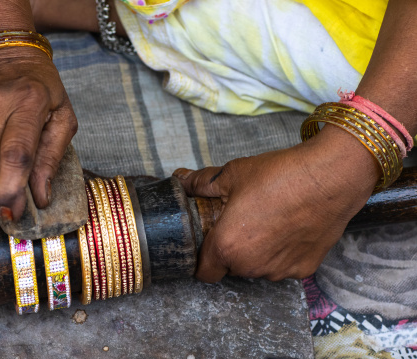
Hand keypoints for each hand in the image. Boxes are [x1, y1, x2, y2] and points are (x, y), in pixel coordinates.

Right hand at [0, 47, 77, 220]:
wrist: (0, 53)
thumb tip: (41, 197)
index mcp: (28, 101)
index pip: (16, 155)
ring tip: (0, 167)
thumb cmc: (39, 89)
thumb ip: (52, 158)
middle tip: (5, 205)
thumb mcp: (62, 117)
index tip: (15, 214)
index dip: (13, 191)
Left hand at [174, 125, 379, 281]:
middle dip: (231, 249)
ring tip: (266, 221)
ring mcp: (280, 271)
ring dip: (256, 253)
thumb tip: (181, 180)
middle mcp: (251, 266)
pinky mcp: (305, 269)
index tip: (207, 245)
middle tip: (239, 222)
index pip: (203, 272)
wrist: (330, 177)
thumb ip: (201, 182)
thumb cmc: (279, 175)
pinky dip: (281, 253)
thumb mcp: (232, 174)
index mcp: (227, 247)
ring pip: (257, 268)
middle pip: (231, 267)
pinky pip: (283, 265)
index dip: (201, 260)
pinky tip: (288, 228)